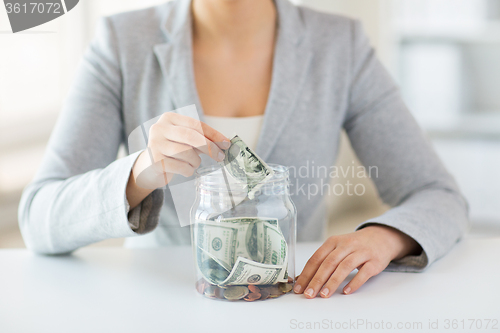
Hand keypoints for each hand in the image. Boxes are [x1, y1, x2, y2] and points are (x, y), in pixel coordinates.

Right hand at [126, 112, 229, 207]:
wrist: (149, 167)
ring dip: (196, 161)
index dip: (213, 134)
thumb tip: (226, 143)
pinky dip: (189, 170)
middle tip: (220, 156)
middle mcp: (159, 128)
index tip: (227, 143)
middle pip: (191, 136)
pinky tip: (186, 170)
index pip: (195, 124)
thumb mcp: (185, 140)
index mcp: (168, 118)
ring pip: (186, 153)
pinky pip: (181, 166)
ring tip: (194, 163)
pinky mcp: (155, 161)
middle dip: (209, 147)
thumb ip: (202, 138)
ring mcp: (155, 144)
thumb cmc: (172, 151)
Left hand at [294, 225, 420, 297]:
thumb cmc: (354, 246)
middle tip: (309, 294)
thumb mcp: (337, 248)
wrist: (381, 237)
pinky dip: (354, 282)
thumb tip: (303, 279)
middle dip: (317, 280)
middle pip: (328, 263)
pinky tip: (346, 291)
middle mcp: (346, 245)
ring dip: (333, 281)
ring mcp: (361, 252)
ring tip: (324, 295)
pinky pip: (364, 272)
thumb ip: (323, 261)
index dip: (306, 273)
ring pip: (344, 266)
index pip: (316, 258)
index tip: (299, 287)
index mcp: (333, 242)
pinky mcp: (374, 261)